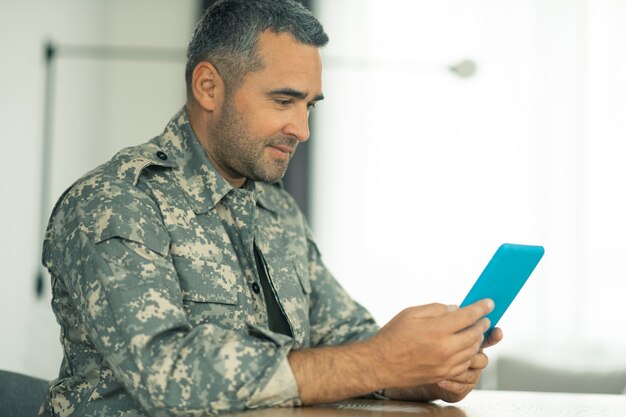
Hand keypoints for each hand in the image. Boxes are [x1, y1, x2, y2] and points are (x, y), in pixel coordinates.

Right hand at [369, 299, 493, 389]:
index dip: (481, 308)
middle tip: (484, 317)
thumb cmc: (392, 336)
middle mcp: (445, 348)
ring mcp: (446, 364)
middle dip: (482, 324)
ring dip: (478, 339)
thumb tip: (455, 309)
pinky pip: (465, 363)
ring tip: (476, 331)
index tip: (489, 303)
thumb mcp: (411, 313)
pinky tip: (466, 347)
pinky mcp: (444, 375)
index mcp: (437, 330)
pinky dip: (470, 353)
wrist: (380, 364)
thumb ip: (436, 309)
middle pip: (475, 334)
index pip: (468, 316)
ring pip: (473, 350)